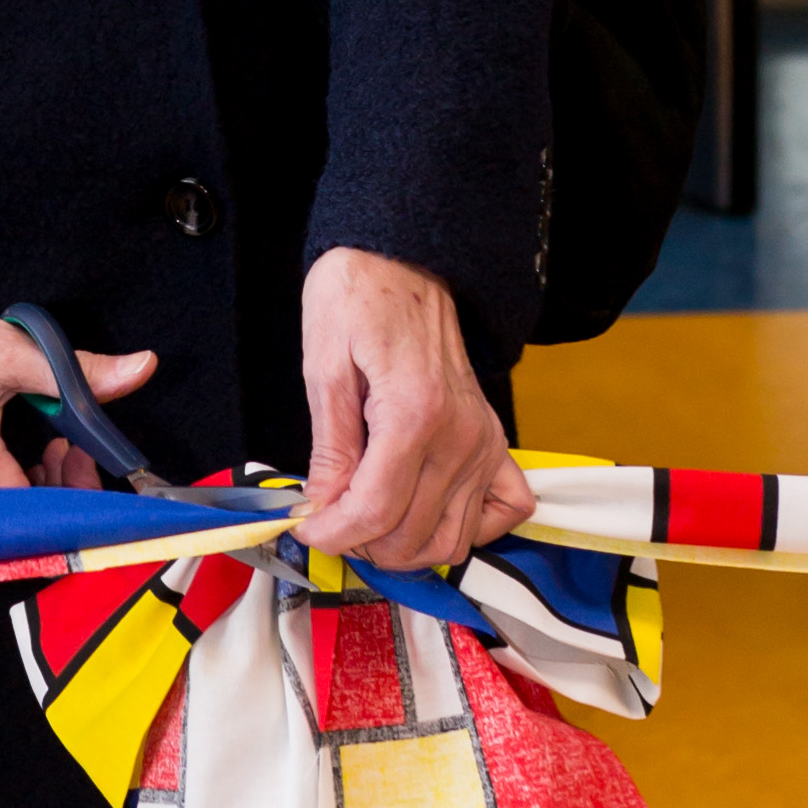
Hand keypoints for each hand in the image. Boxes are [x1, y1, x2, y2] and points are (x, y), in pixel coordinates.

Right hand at [0, 282, 154, 495]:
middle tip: (66, 449)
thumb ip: (76, 371)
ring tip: (35, 451)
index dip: (79, 496)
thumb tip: (138, 369)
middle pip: (22, 527)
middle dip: (57, 493)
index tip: (83, 460)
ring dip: (25, 493)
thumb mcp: (3, 348)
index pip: (47, 516)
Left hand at [297, 247, 530, 575]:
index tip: (306, 528)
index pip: (375, 511)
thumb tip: (322, 507)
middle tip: (328, 520)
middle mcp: (461, 436)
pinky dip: (464, 529)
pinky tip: (424, 511)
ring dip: (405, 546)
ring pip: (452, 540)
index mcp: (414, 413)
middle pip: (411, 535)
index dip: (332, 534)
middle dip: (360, 543)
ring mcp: (484, 442)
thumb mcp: (324, 368)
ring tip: (367, 521)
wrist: (402, 260)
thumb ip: (330, 449)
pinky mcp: (495, 441)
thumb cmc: (358, 299)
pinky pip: (501, 512)